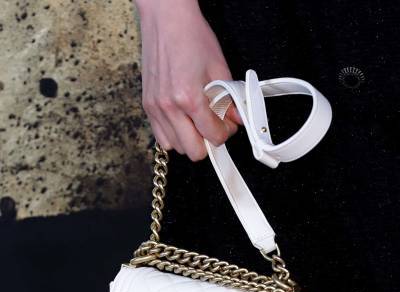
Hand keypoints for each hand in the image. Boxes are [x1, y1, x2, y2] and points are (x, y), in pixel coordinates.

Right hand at [135, 0, 241, 160]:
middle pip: (193, 151)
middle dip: (208, 142)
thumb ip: (229, 99)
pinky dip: (174, 135)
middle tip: (213, 127)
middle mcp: (169, 107)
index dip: (225, 133)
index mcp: (189, 97)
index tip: (227, 125)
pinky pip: (160, 136)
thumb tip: (237, 119)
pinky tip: (182, 121)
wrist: (166, 18)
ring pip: (176, 147)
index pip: (213, 136)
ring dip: (190, 140)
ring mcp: (155, 108)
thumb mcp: (219, 67)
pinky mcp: (147, 106)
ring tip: (197, 122)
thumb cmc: (191, 36)